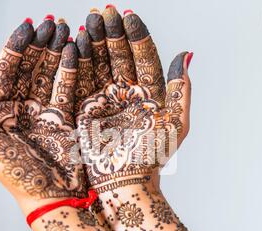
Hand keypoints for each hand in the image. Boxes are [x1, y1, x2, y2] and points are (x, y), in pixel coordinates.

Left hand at [0, 17, 86, 213]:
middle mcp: (21, 109)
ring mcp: (44, 112)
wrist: (53, 198)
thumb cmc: (19, 178)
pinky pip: (68, 88)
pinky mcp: (65, 117)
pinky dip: (72, 70)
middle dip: (40, 45)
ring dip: (57, 51)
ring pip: (49, 74)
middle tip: (52, 23)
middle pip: (29, 69)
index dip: (15, 49)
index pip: (5, 73)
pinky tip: (75, 52)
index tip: (27, 28)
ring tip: (65, 30)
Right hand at [75, 7, 191, 192]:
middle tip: (104, 12)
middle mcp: (128, 92)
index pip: (143, 57)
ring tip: (89, 21)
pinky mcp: (86, 108)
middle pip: (120, 56)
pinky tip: (76, 43)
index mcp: (150, 93)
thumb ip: (180, 89)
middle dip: (112, 33)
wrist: (125, 182)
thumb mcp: (174, 122)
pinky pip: (82, 80)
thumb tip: (186, 55)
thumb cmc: (152, 156)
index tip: (128, 16)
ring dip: (95, 42)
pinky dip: (78, 62)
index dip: (136, 36)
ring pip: (100, 63)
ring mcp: (106, 99)